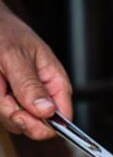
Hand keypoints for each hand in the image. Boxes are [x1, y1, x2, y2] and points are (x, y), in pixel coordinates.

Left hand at [0, 0, 72, 139]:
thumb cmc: (4, 31)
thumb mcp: (16, 56)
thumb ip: (30, 84)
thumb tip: (47, 110)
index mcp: (55, 81)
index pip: (62, 116)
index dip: (45, 123)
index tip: (23, 114)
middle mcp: (41, 94)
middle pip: (36, 124)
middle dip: (15, 114)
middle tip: (3, 94)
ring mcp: (22, 100)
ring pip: (14, 122)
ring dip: (0, 106)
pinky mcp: (5, 102)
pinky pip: (1, 114)